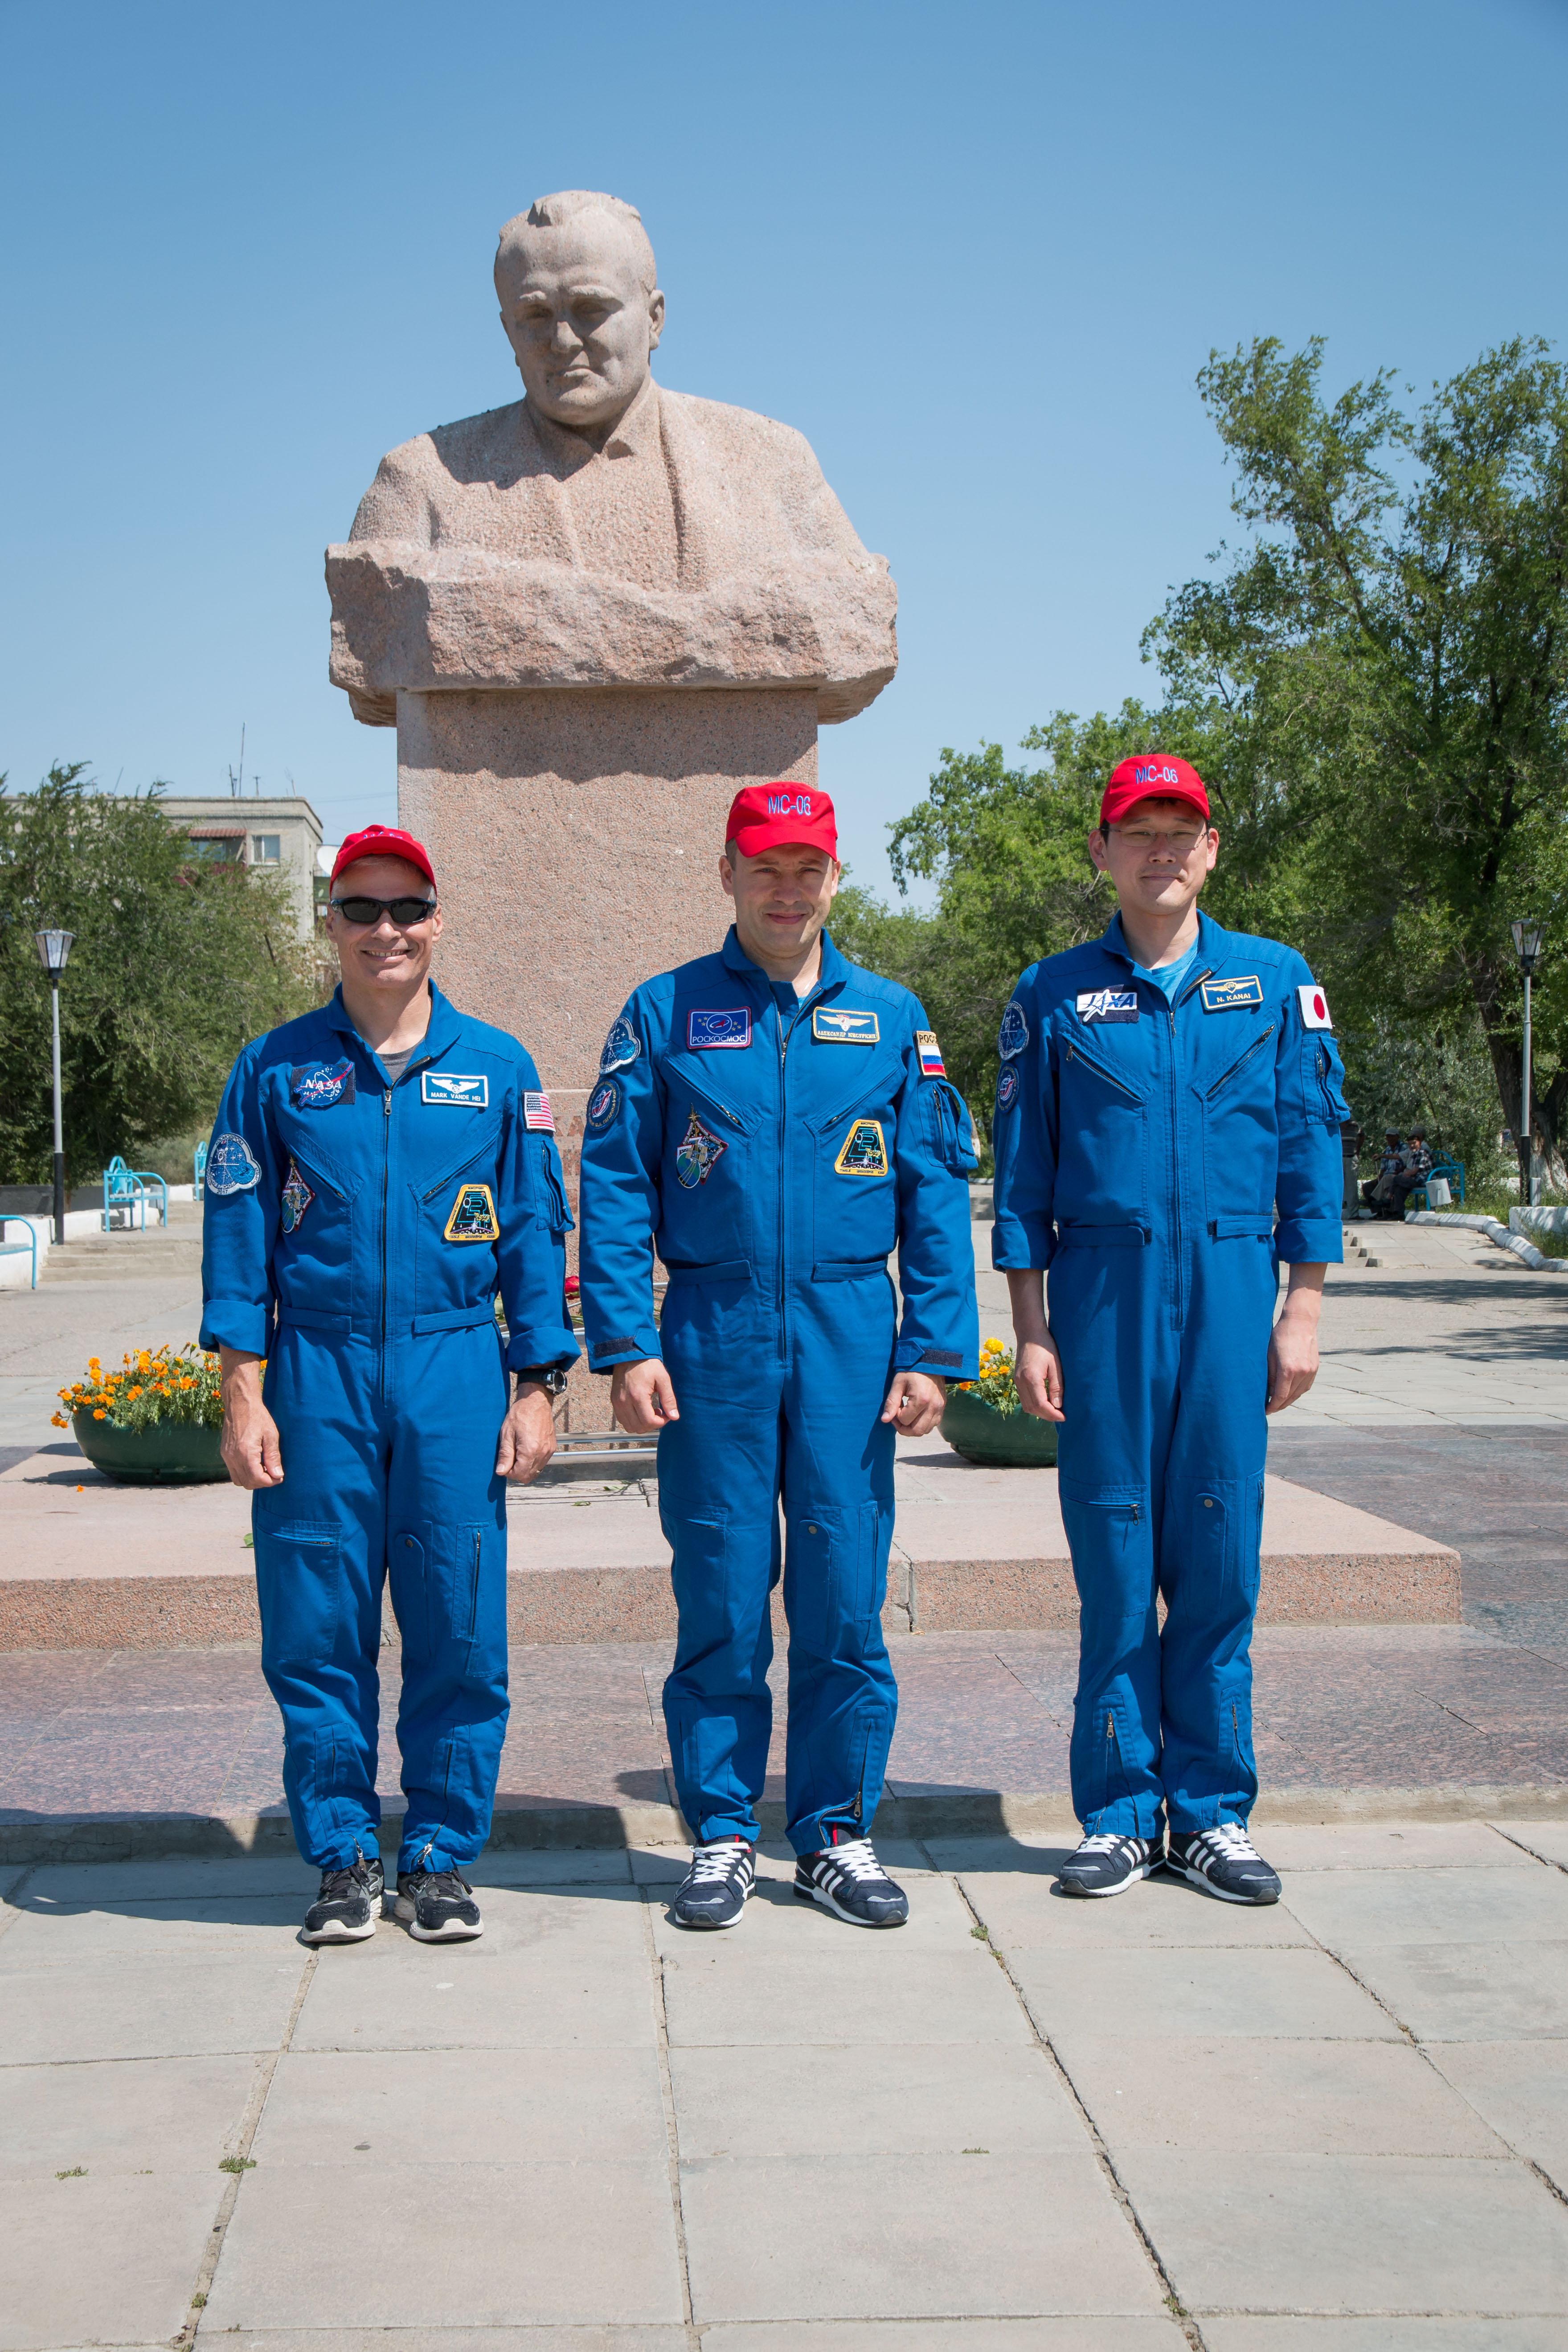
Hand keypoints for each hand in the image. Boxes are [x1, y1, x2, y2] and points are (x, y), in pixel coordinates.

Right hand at [218, 1350, 283, 1488]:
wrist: (240, 1403)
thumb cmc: (257, 1416)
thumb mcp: (271, 1435)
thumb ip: (273, 1457)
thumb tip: (277, 1475)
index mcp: (245, 1453)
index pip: (257, 1479)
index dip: (271, 1482)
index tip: (279, 1476)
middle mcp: (233, 1457)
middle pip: (247, 1483)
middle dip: (262, 1482)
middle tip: (273, 1473)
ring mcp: (226, 1456)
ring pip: (238, 1480)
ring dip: (252, 1479)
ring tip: (264, 1469)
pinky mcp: (224, 1453)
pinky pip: (233, 1471)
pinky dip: (244, 1473)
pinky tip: (255, 1463)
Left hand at [495, 1382, 556, 1482]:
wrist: (536, 1401)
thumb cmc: (520, 1414)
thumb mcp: (507, 1433)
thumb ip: (505, 1455)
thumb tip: (501, 1471)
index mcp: (530, 1450)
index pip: (519, 1474)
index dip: (509, 1472)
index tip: (504, 1463)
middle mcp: (542, 1453)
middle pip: (529, 1476)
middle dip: (517, 1472)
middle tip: (510, 1459)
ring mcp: (549, 1451)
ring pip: (536, 1471)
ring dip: (525, 1467)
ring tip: (518, 1452)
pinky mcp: (551, 1447)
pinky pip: (542, 1463)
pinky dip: (533, 1461)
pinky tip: (526, 1449)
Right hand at [611, 1358, 679, 1433]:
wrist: (628, 1354)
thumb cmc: (647, 1365)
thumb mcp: (663, 1379)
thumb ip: (669, 1399)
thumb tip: (674, 1417)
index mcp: (637, 1396)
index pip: (649, 1421)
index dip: (661, 1422)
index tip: (667, 1415)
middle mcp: (624, 1402)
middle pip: (639, 1427)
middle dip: (653, 1424)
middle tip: (660, 1413)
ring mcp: (617, 1403)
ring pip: (630, 1427)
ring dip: (642, 1424)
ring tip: (650, 1412)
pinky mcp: (614, 1402)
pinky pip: (623, 1420)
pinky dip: (633, 1421)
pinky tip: (641, 1410)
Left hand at [880, 1369, 946, 1435]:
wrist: (930, 1362)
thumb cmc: (912, 1371)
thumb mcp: (898, 1383)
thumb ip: (891, 1402)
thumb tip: (885, 1420)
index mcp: (921, 1399)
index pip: (905, 1420)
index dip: (896, 1416)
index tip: (896, 1405)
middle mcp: (933, 1406)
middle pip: (917, 1431)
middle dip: (904, 1428)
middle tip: (897, 1418)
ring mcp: (940, 1408)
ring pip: (925, 1430)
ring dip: (914, 1428)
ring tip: (907, 1415)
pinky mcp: (943, 1408)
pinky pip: (933, 1424)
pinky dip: (923, 1424)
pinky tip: (916, 1414)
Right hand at [1004, 1267, 1063, 1420]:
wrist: (1029, 1333)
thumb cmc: (1045, 1347)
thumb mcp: (1056, 1366)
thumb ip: (1056, 1387)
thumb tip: (1058, 1406)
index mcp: (1031, 1378)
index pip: (1041, 1405)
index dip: (1052, 1414)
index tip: (1064, 1416)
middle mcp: (1021, 1382)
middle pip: (1032, 1408)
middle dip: (1047, 1415)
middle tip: (1061, 1415)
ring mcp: (1017, 1381)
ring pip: (1027, 1406)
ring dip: (1040, 1412)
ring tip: (1054, 1411)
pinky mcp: (1017, 1380)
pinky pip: (1024, 1399)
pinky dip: (1034, 1405)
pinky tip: (1045, 1402)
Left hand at [1267, 1262, 1325, 1415]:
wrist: (1300, 1321)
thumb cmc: (1280, 1336)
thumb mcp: (1269, 1355)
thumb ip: (1270, 1376)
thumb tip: (1269, 1393)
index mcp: (1288, 1369)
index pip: (1279, 1396)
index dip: (1272, 1406)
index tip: (1265, 1411)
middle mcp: (1302, 1372)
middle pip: (1290, 1398)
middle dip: (1279, 1406)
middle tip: (1269, 1409)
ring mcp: (1311, 1371)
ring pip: (1298, 1394)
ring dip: (1288, 1400)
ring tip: (1277, 1403)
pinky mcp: (1315, 1368)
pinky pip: (1305, 1386)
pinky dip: (1296, 1392)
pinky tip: (1288, 1393)